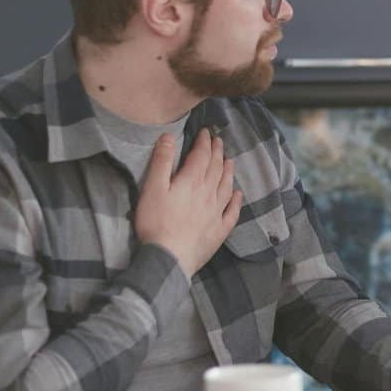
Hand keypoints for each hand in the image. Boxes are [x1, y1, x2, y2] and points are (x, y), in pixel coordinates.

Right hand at [134, 128, 243, 276]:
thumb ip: (162, 162)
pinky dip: (236, 201)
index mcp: (192, 182)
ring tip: (230, 161)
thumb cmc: (156, 223)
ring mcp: (216, 213)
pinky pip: (232, 212)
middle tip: (219, 141)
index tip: (206, 132)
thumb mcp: (152, 189)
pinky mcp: (219, 231)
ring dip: (229, 172)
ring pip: (227, 187)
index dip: (204, 142)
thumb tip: (169, 137)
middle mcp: (209, 194)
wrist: (169, 258)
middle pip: (216, 169)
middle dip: (218, 153)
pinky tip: (238, 195)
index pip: (201, 156)